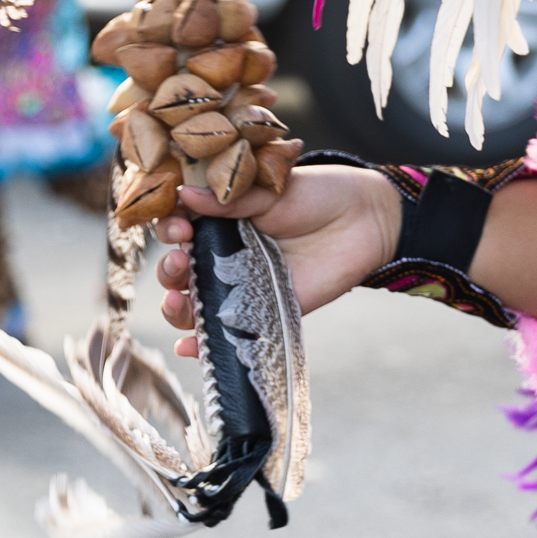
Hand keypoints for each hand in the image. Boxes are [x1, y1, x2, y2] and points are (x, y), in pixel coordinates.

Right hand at [155, 162, 401, 357]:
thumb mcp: (273, 191)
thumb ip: (232, 199)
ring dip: (177, 307)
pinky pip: (228, 330)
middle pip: (179, 271)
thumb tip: (187, 194)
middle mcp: (226, 253)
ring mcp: (243, 283)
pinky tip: (191, 346)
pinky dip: (203, 342)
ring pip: (195, 304)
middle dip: (169, 271)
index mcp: (222, 218)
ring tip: (179, 300)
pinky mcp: (265, 309)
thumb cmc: (319, 194)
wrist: (367, 219)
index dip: (169, 229)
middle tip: (181, 261)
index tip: (178, 228)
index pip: (178, 227)